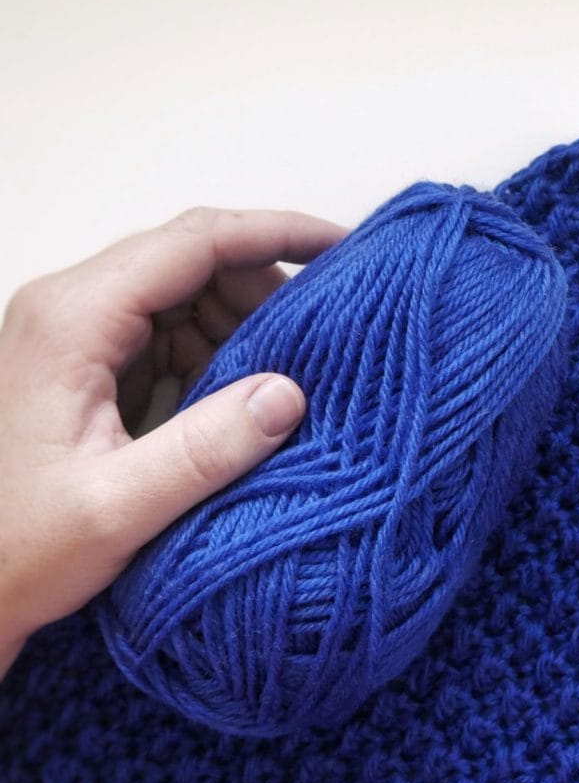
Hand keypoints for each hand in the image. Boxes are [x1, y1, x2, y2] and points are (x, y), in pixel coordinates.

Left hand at [0, 208, 344, 674]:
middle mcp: (73, 307)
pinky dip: (220, 356)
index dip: (276, 234)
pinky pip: (173, 334)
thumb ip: (206, 451)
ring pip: (188, 294)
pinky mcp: (93, 364)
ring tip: (291, 380)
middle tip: (324, 344)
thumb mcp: (119, 508)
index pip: (194, 242)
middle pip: (194, 260)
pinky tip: (244, 401)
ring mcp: (81, 333)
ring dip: (245, 327)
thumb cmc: (20, 548)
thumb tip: (291, 394)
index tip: (343, 249)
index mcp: (75, 319)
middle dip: (266, 292)